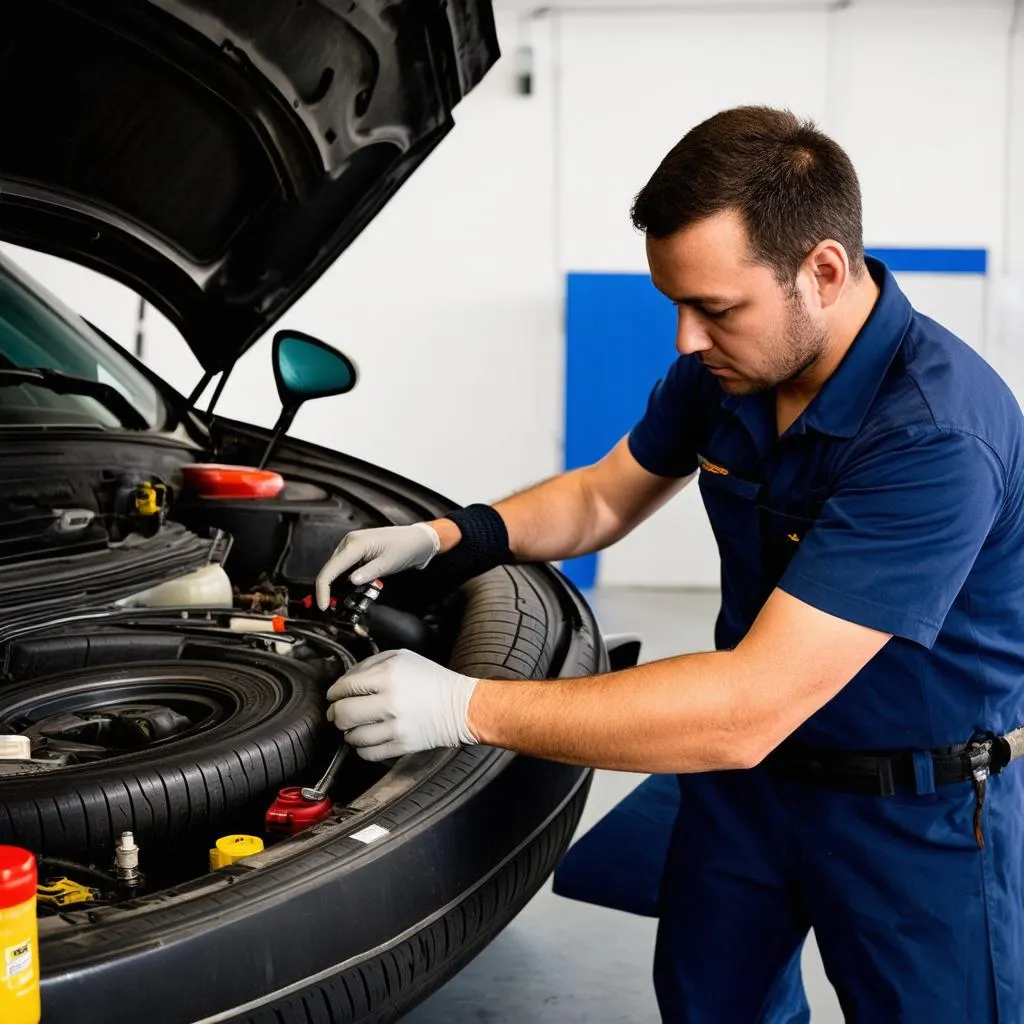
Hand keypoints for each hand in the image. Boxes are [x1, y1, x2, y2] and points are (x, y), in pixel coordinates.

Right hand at [315, 523, 439, 609]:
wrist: (418, 539)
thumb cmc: (406, 547)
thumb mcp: (388, 563)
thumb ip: (369, 573)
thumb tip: (351, 582)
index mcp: (354, 543)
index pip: (331, 569)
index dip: (323, 589)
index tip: (323, 606)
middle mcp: (349, 542)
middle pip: (329, 569)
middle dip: (327, 589)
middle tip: (330, 608)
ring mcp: (352, 545)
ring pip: (335, 568)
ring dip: (335, 585)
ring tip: (338, 602)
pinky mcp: (357, 550)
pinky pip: (344, 566)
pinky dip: (343, 579)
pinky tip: (347, 589)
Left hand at [326, 649, 479, 760]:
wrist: (460, 707)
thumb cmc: (432, 680)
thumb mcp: (403, 657)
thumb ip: (371, 663)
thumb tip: (345, 681)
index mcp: (389, 675)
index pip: (346, 686)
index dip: (334, 692)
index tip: (334, 696)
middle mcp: (390, 701)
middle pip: (344, 713)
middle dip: (335, 715)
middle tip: (336, 714)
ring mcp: (396, 726)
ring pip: (353, 737)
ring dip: (348, 733)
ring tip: (354, 728)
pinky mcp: (401, 746)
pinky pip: (368, 753)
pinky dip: (361, 748)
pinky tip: (366, 740)